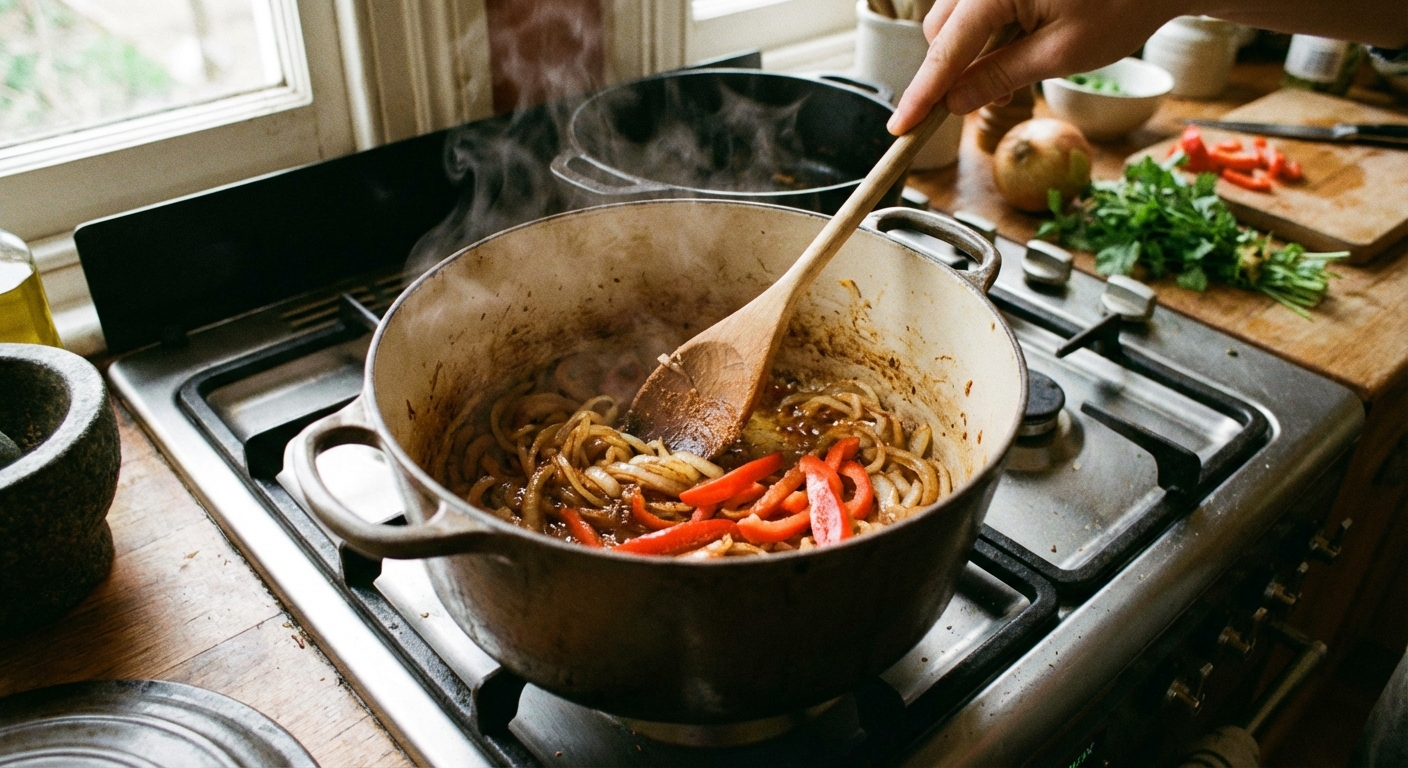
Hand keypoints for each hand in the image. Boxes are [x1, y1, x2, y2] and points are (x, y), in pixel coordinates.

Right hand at [887, 0, 1194, 133]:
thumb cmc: (1124, 4)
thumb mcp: (1061, 54)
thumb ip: (999, 76)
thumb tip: (955, 102)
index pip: (944, 52)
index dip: (921, 95)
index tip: (899, 129)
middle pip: (940, 30)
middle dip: (949, 70)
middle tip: (975, 104)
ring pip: (954, 17)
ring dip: (968, 51)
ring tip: (1010, 71)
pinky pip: (976, 4)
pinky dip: (985, 30)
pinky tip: (1017, 43)